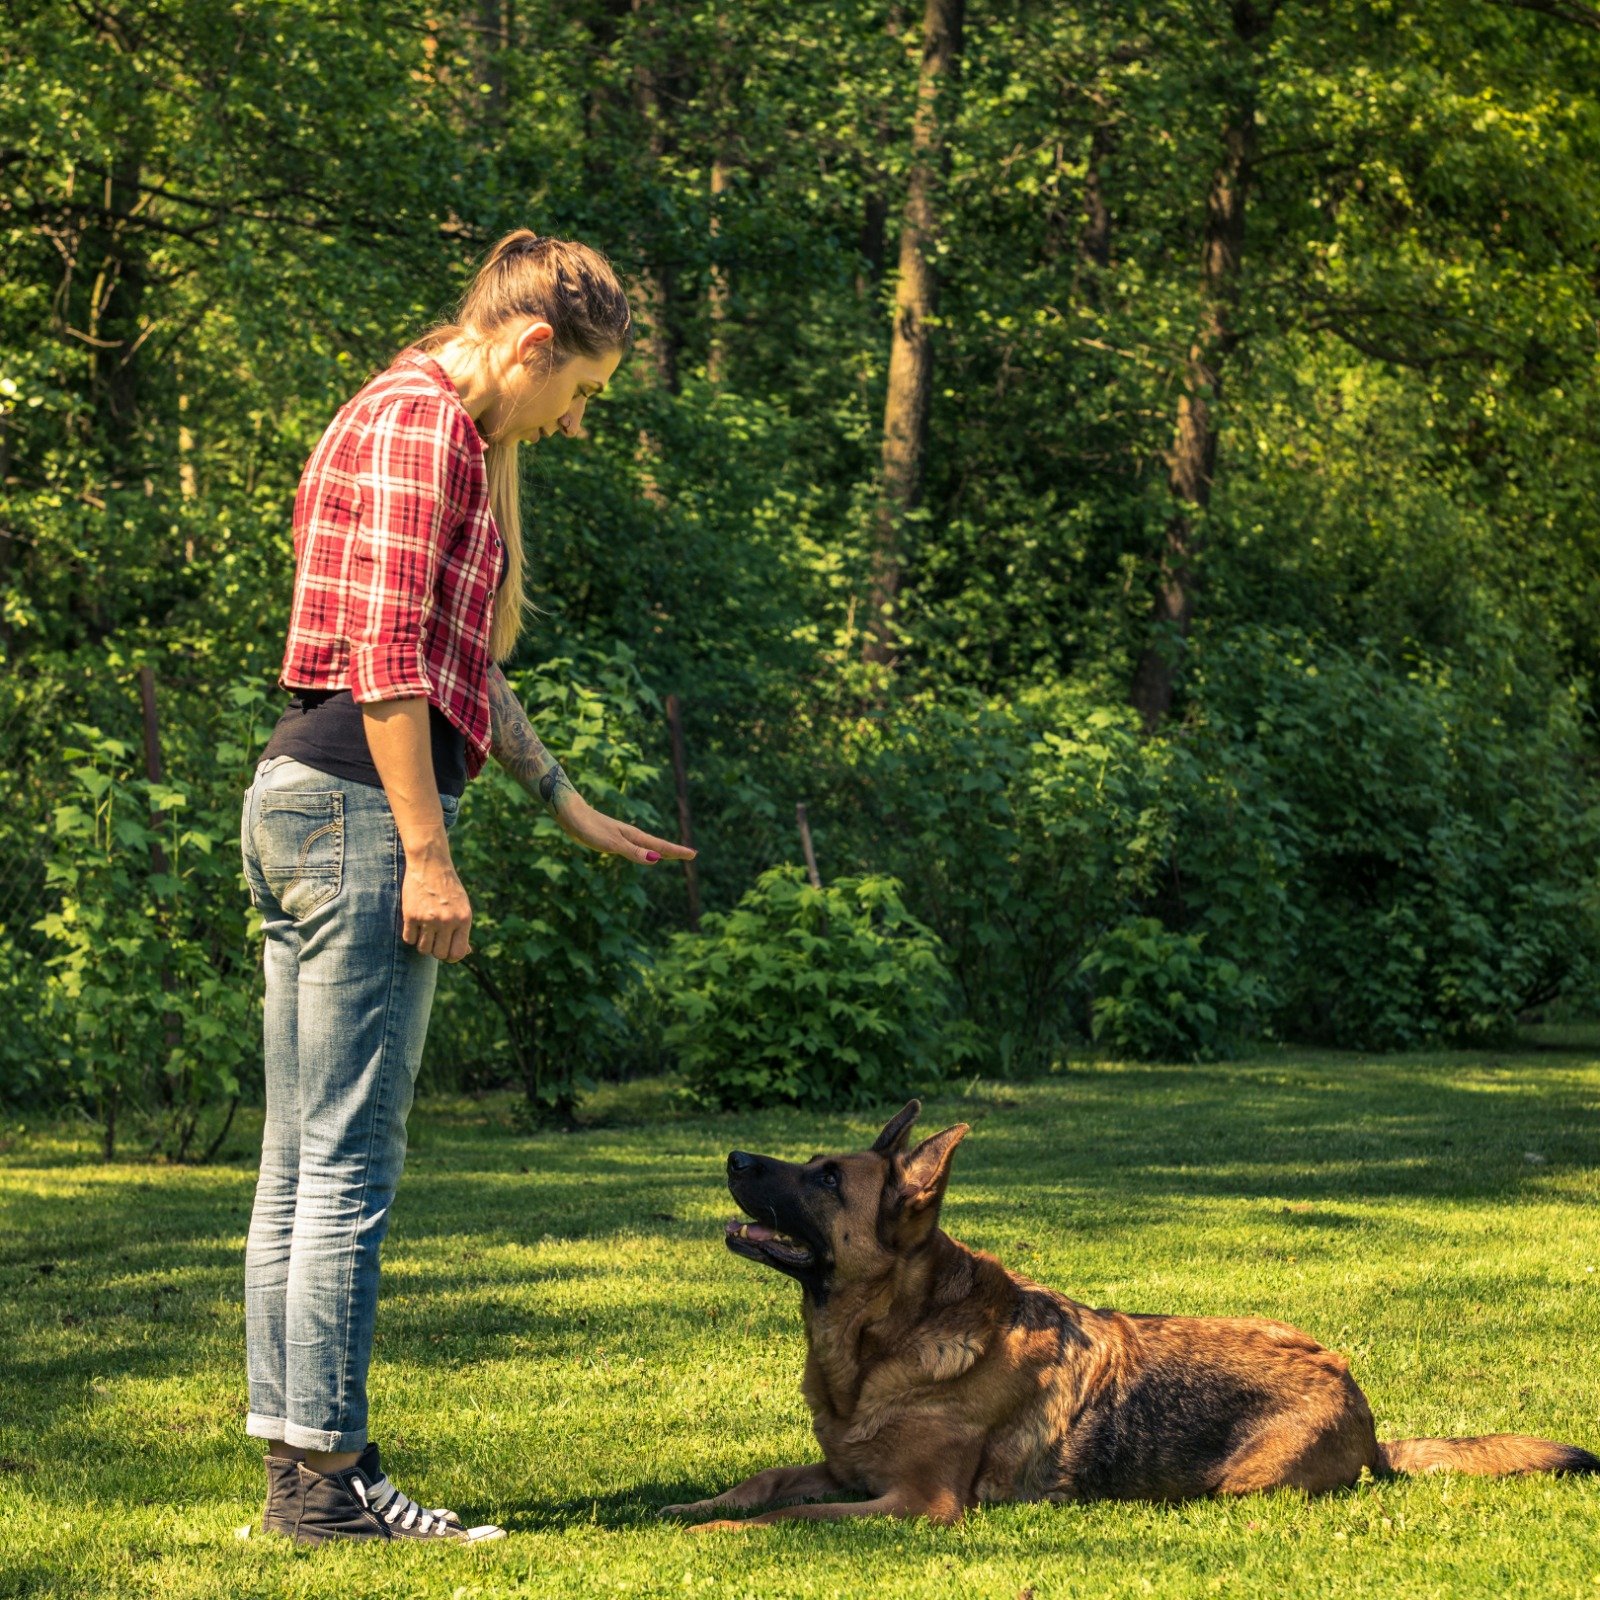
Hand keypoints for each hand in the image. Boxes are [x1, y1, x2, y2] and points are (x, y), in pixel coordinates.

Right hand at [400, 837, 473, 961]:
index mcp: (463, 919)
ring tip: (424, 929)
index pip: (458, 953)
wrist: (430, 865)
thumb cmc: (448, 888)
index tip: (446, 951)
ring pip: (422, 949)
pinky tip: (414, 923)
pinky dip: (410, 935)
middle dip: (435, 950)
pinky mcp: (411, 915)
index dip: (451, 957)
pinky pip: (408, 939)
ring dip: (422, 943)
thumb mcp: (462, 906)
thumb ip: (463, 930)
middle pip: (439, 954)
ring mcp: (429, 918)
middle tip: (433, 938)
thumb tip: (467, 953)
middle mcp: (447, 920)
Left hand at [556, 795, 696, 866]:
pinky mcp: (611, 838)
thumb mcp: (612, 843)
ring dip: (660, 850)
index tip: (693, 854)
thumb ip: (633, 852)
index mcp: (633, 837)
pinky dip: (644, 850)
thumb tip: (656, 859)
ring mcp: (621, 836)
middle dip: (673, 851)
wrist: (570, 814)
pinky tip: (640, 851)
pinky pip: (634, 846)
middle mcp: (630, 835)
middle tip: (690, 855)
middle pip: (657, 845)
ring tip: (669, 855)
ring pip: (646, 845)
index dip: (676, 852)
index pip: (660, 846)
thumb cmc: (590, 828)